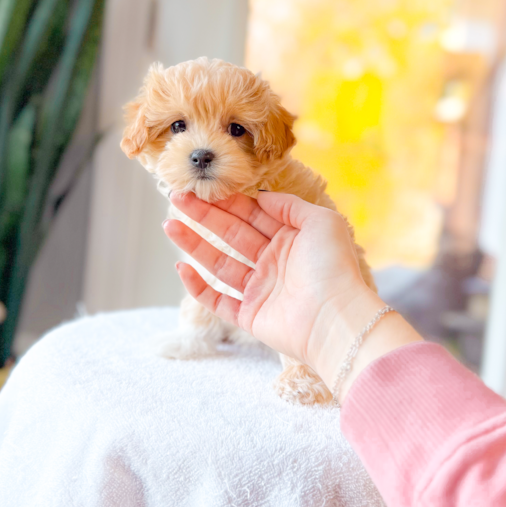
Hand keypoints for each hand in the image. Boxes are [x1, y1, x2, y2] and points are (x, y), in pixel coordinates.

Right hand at [164, 190, 381, 378]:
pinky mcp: (250, 316)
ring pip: (219, 264)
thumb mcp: (321, 222)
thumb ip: (290, 205)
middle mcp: (274, 263)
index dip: (227, 202)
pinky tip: (182, 267)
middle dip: (204, 217)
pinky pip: (218, 301)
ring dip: (194, 245)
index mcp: (290, 239)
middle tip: (177, 198)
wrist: (335, 319)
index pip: (252, 215)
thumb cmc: (333, 268)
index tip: (203, 188)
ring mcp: (260, 290)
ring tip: (170, 225)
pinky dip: (198, 287)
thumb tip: (260, 195)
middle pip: (231, 235)